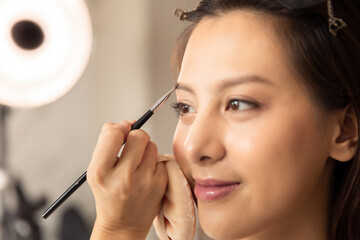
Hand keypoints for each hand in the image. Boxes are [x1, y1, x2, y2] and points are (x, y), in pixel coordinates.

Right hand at [87, 121, 167, 238]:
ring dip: (145, 150)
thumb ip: (108, 144)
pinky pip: (160, 158)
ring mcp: (144, 183)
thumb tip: (127, 123)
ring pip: (152, 145)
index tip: (121, 132)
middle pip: (139, 136)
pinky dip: (154, 162)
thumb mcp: (97, 170)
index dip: (118, 129)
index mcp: (101, 173)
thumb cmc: (109, 193)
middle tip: (131, 148)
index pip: (113, 134)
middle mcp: (123, 178)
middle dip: (135, 137)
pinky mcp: (160, 185)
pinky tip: (146, 174)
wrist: (123, 224)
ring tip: (137, 164)